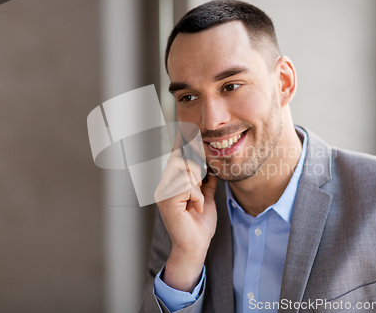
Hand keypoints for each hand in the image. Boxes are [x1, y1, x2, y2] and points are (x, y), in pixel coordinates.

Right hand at [155, 135, 217, 291]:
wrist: (196, 246)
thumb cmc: (199, 224)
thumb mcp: (206, 197)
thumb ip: (207, 182)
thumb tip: (212, 168)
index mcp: (172, 184)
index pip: (176, 158)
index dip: (180, 144)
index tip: (184, 129)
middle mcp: (164, 186)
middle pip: (181, 161)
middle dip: (196, 171)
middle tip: (198, 191)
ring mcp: (163, 192)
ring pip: (185, 172)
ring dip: (197, 187)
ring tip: (196, 202)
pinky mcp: (167, 200)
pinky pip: (187, 185)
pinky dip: (197, 196)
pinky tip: (195, 207)